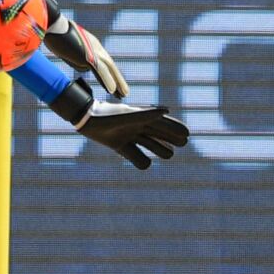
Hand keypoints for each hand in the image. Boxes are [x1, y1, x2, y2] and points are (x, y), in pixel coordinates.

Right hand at [41, 0, 126, 97]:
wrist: (53, 24)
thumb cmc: (55, 33)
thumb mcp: (68, 47)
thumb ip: (77, 58)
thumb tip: (83, 68)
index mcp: (92, 44)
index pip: (104, 61)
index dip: (110, 73)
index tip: (114, 83)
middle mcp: (96, 47)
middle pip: (111, 66)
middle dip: (118, 79)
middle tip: (124, 91)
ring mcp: (93, 52)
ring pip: (109, 69)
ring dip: (118, 83)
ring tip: (124, 94)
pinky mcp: (88, 56)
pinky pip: (101, 71)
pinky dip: (107, 81)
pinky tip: (112, 90)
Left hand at [49, 78, 188, 169]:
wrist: (86, 120)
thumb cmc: (107, 116)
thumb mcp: (128, 117)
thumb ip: (146, 115)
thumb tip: (167, 110)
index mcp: (143, 118)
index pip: (164, 124)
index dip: (175, 129)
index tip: (187, 135)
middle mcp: (138, 127)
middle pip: (160, 135)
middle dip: (171, 139)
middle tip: (181, 143)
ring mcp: (130, 136)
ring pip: (151, 145)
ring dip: (159, 149)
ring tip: (169, 153)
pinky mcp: (120, 146)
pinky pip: (135, 156)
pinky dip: (140, 161)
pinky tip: (145, 163)